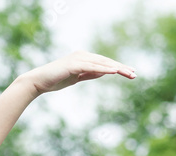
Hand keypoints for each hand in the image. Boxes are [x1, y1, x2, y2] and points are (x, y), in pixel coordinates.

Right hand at [18, 51, 135, 96]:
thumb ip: (90, 73)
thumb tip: (103, 72)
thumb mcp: (77, 77)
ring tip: (128, 73)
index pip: (105, 63)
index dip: (118, 68)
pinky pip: (92, 67)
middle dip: (121, 68)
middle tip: (135, 74)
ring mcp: (78, 59)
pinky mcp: (74, 65)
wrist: (40, 81)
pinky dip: (104, 68)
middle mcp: (83, 55)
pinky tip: (114, 71)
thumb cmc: (57, 80)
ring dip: (116, 68)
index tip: (130, 73)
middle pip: (106, 62)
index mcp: (84, 58)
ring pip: (102, 63)